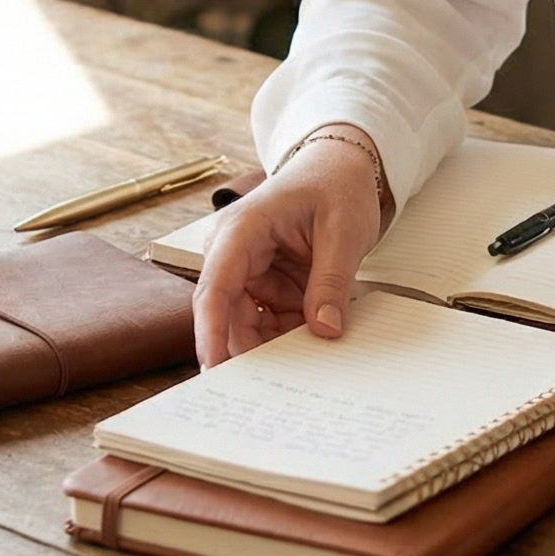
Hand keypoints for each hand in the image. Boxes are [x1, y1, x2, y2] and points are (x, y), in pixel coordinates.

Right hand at [191, 129, 386, 367]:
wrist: (342, 166)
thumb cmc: (337, 185)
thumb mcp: (343, 232)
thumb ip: (331, 282)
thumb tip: (325, 330)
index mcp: (241, 231)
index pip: (215, 290)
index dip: (211, 334)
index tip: (215, 371)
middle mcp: (234, 252)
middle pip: (229, 315)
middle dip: (253, 350)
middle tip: (279, 389)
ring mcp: (248, 269)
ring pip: (249, 323)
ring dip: (277, 343)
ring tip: (305, 366)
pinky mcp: (265, 281)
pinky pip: (270, 318)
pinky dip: (291, 332)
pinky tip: (312, 343)